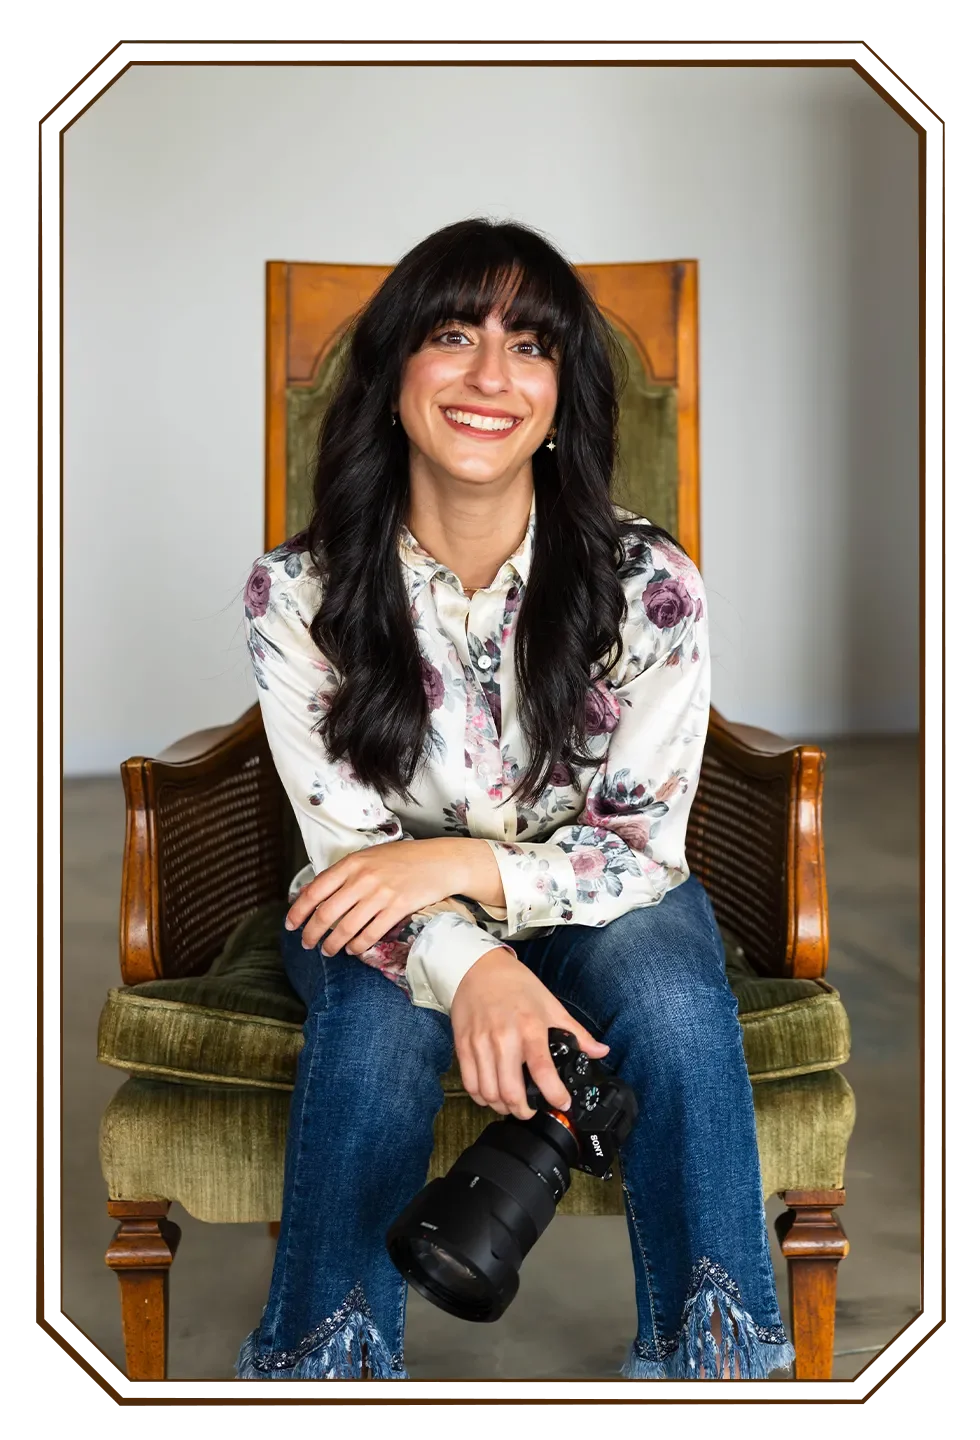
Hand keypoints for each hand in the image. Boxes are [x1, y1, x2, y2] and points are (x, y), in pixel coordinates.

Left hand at [286, 839, 470, 956]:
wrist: (441, 861)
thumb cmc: (404, 858)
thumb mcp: (370, 856)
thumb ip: (346, 872)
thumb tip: (318, 892)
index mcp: (352, 863)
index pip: (315, 890)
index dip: (298, 911)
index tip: (290, 925)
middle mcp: (363, 878)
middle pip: (326, 913)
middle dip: (311, 933)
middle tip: (307, 944)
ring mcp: (381, 894)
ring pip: (346, 928)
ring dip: (333, 944)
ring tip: (328, 951)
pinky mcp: (397, 909)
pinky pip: (370, 934)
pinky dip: (358, 946)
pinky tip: (353, 950)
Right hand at [450, 947, 608, 1119]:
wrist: (478, 968)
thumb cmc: (516, 986)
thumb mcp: (550, 1005)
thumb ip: (576, 1032)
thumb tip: (601, 1051)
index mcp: (530, 1028)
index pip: (542, 1070)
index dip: (554, 1094)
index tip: (562, 1104)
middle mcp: (503, 1038)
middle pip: (510, 1091)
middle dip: (523, 1111)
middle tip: (531, 1110)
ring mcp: (480, 1044)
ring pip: (489, 1093)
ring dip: (501, 1107)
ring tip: (511, 1104)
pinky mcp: (463, 1046)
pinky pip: (469, 1085)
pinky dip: (481, 1097)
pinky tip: (491, 1094)